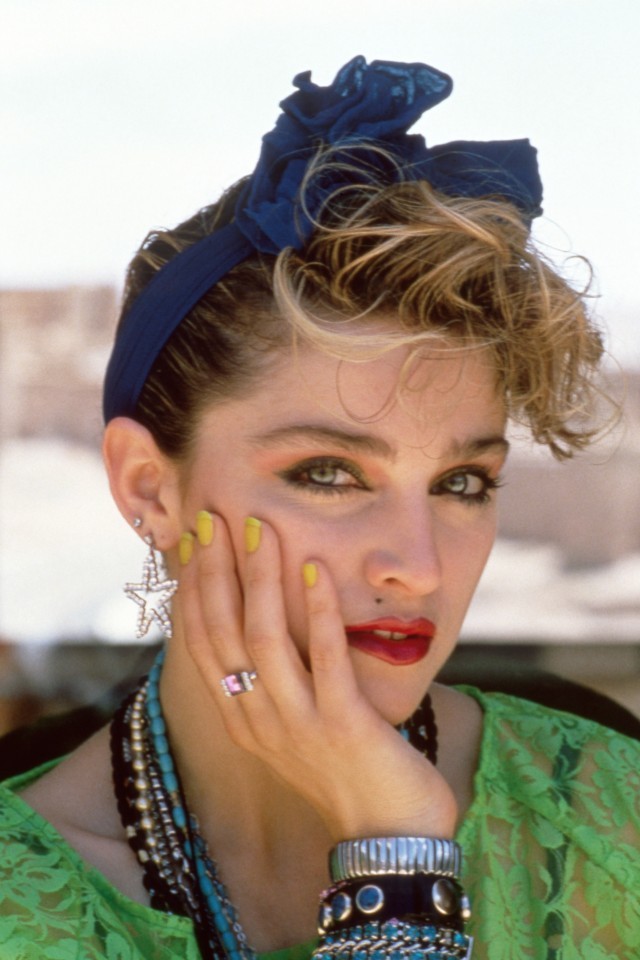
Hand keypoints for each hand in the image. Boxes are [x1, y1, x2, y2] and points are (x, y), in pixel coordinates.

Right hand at [177, 511, 457, 841]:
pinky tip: (316, 569)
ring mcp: (298, 724)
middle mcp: (258, 719)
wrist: (389, 840)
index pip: (203, 643)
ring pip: (265, 639)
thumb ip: (276, 681)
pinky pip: (326, 659)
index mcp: (242, 717)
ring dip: (261, 579)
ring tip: (261, 530)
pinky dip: (320, 611)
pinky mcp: (344, 725)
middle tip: (215, 519)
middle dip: (216, 572)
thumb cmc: (347, 774)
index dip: (195, 589)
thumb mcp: (295, 727)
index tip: (196, 542)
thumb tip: (267, 622)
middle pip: (224, 633)